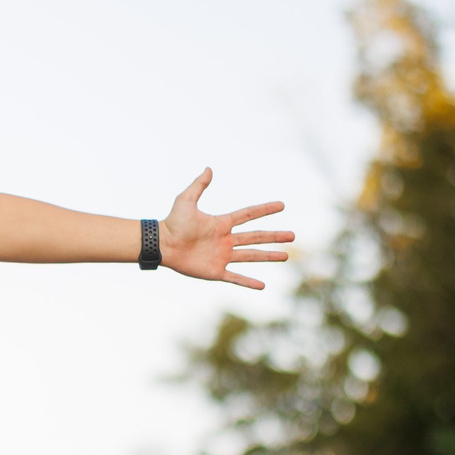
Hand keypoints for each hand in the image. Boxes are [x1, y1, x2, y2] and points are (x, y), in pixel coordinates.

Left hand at [159, 169, 290, 288]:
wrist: (162, 245)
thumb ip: (199, 186)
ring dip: (268, 256)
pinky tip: (262, 285)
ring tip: (286, 256)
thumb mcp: (186, 200)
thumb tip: (209, 169)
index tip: (281, 205)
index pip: (248, 215)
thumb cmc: (173, 223)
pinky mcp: (215, 271)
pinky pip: (235, 277)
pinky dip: (248, 282)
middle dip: (274, 236)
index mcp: (222, 223)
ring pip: (251, 256)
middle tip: (293, 236)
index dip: (264, 210)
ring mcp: (222, 256)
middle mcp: (226, 240)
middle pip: (256, 237)